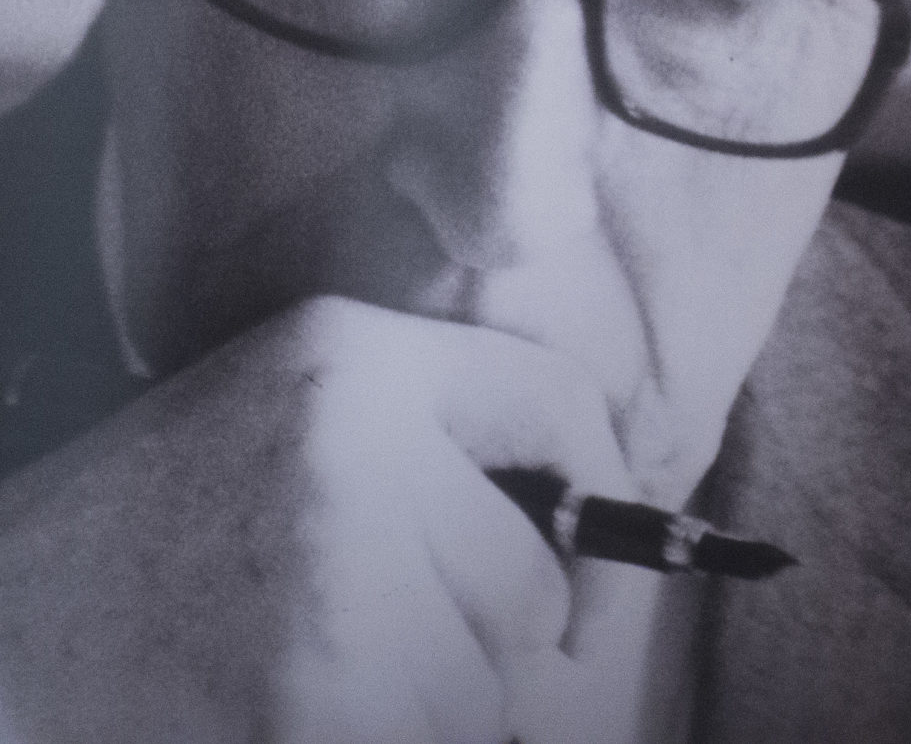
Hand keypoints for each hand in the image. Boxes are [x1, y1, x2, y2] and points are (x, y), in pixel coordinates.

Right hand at [0, 297, 633, 743]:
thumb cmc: (153, 535)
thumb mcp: (286, 419)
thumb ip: (430, 438)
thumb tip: (603, 521)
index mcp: (350, 359)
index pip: (556, 402)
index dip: (602, 492)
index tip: (595, 571)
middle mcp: (355, 452)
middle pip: (534, 582)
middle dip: (491, 639)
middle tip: (374, 636)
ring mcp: (335, 582)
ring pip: (489, 689)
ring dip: (429, 706)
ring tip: (308, 669)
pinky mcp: (315, 696)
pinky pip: (438, 739)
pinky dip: (387, 739)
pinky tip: (289, 712)